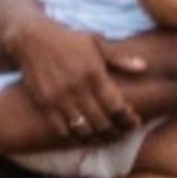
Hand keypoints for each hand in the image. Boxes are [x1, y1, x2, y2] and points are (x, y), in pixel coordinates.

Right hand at [0, 0, 135, 151]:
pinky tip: (84, 137)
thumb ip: (120, 58)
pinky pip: (63, 130)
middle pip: (102, 122)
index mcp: (94, 73)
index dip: (128, 119)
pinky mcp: (45, 104)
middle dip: (116, 132)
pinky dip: (75, 137)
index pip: (117, 106)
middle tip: (123, 134)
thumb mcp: (96, 43)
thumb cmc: (69, 40)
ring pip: (84, 130)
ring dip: (98, 138)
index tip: (135, 123)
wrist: (32, 39)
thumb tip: (144, 67)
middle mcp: (78, 88)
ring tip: (107, 138)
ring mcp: (60, 98)